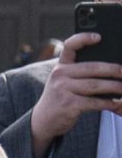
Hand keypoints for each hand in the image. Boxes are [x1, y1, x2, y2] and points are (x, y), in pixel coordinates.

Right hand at [29, 32, 121, 154]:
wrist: (43, 121)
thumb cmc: (60, 99)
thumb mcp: (64, 82)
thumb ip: (80, 75)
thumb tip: (112, 72)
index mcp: (60, 67)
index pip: (70, 46)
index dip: (83, 38)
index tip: (99, 37)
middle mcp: (59, 75)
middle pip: (92, 68)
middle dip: (113, 70)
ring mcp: (62, 89)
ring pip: (96, 85)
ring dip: (114, 87)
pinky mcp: (68, 104)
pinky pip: (94, 102)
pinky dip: (107, 103)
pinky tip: (114, 103)